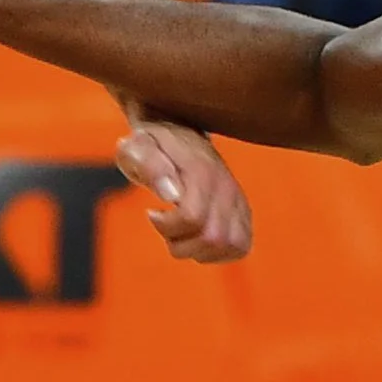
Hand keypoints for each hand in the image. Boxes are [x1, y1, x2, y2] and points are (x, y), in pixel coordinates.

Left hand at [111, 107, 253, 262]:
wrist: (178, 129)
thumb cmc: (151, 144)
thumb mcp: (138, 148)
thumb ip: (150, 165)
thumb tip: (171, 195)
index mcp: (202, 171)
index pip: (193, 218)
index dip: (167, 226)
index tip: (152, 212)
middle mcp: (227, 187)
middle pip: (214, 239)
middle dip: (181, 243)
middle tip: (165, 225)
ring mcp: (239, 201)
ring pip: (232, 247)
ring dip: (200, 251)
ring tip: (182, 233)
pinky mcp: (244, 213)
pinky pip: (241, 247)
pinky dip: (216, 253)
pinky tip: (196, 237)